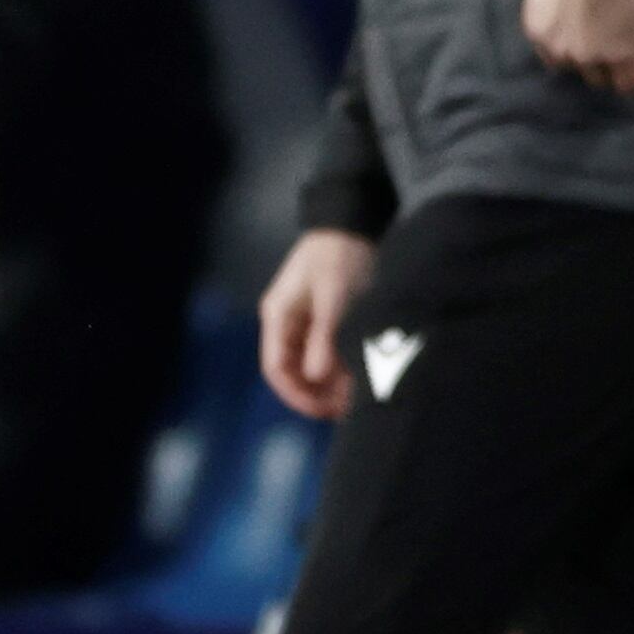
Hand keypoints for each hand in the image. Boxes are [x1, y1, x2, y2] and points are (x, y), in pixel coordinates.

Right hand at [258, 227, 375, 419]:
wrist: (350, 223)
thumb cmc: (339, 256)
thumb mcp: (334, 297)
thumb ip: (325, 336)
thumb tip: (316, 376)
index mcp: (278, 316)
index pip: (276, 368)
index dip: (296, 394)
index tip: (322, 410)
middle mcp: (285, 323)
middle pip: (292, 371)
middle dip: (316, 393)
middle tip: (345, 409)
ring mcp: (302, 322)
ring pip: (309, 365)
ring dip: (329, 383)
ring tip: (355, 397)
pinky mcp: (320, 320)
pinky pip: (323, 352)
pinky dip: (338, 367)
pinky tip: (357, 378)